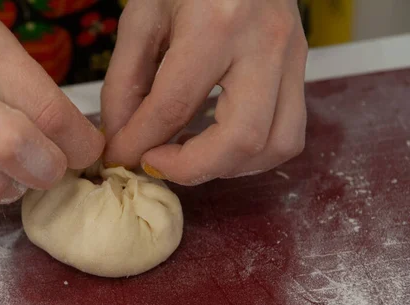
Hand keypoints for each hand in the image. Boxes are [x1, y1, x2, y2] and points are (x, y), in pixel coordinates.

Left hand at [102, 0, 307, 184]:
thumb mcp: (142, 17)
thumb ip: (125, 83)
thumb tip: (122, 139)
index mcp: (215, 23)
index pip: (174, 106)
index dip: (138, 144)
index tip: (119, 158)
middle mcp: (264, 44)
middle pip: (241, 139)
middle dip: (191, 169)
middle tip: (157, 162)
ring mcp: (293, 57)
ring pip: (276, 145)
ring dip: (227, 166)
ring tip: (189, 154)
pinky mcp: (302, 68)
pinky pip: (288, 132)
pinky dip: (250, 152)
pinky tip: (216, 140)